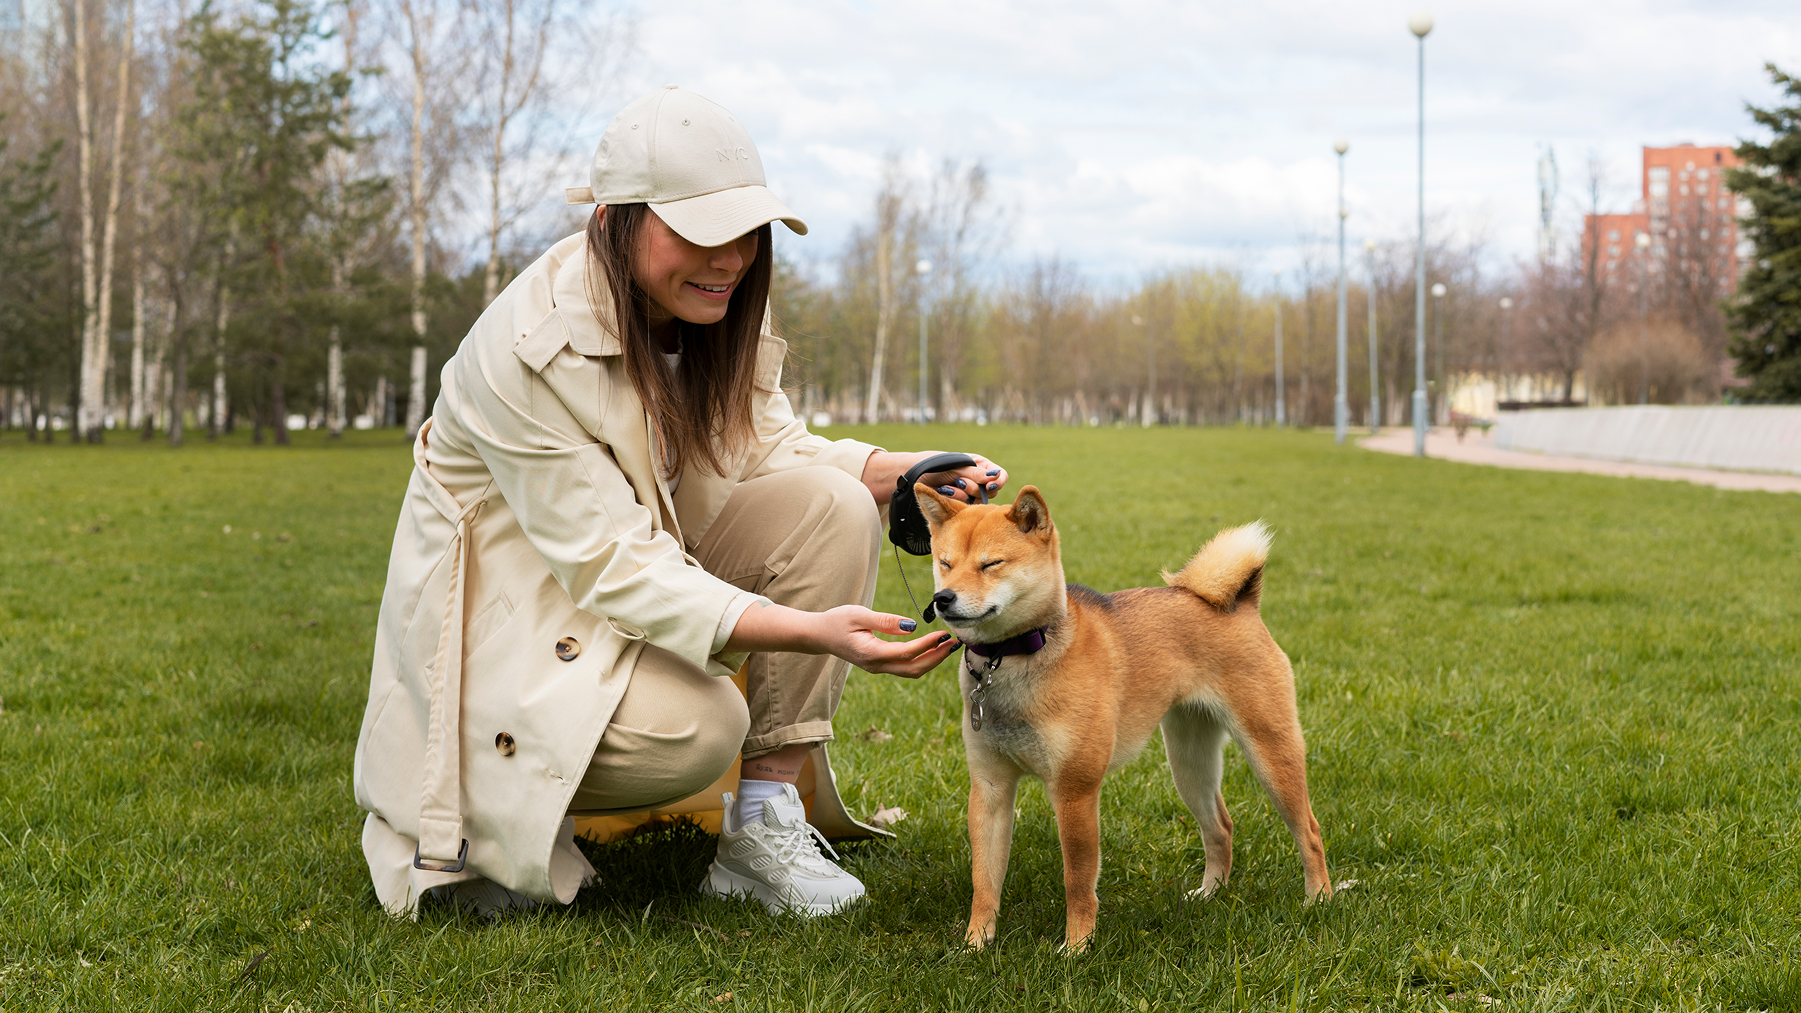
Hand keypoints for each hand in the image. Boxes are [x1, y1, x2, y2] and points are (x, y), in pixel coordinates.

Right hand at [812, 605, 961, 677]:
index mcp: (871, 653)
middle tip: (954, 642)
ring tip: (948, 646)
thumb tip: (911, 626)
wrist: (818, 635)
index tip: (943, 633)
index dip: (928, 644)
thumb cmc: (836, 621)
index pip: (907, 652)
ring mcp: (878, 668)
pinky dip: (922, 660)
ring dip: (932, 660)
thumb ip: (885, 621)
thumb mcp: (858, 614)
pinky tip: (932, 648)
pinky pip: (905, 667)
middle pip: (914, 669)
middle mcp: (876, 665)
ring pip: (911, 671)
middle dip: (937, 657)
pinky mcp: (879, 665)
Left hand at [918, 453, 1006, 504]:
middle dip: (974, 488)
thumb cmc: (937, 465)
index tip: (988, 485)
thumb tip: (995, 477)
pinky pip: (967, 506)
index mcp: (982, 466)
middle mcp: (979, 480)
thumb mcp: (958, 467)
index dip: (998, 481)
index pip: (1001, 475)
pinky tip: (945, 492)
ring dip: (963, 493)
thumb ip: (975, 473)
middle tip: (959, 482)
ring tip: (948, 486)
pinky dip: (955, 499)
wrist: (917, 475)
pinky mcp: (962, 504)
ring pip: (980, 500)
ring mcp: (971, 493)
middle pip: (992, 491)